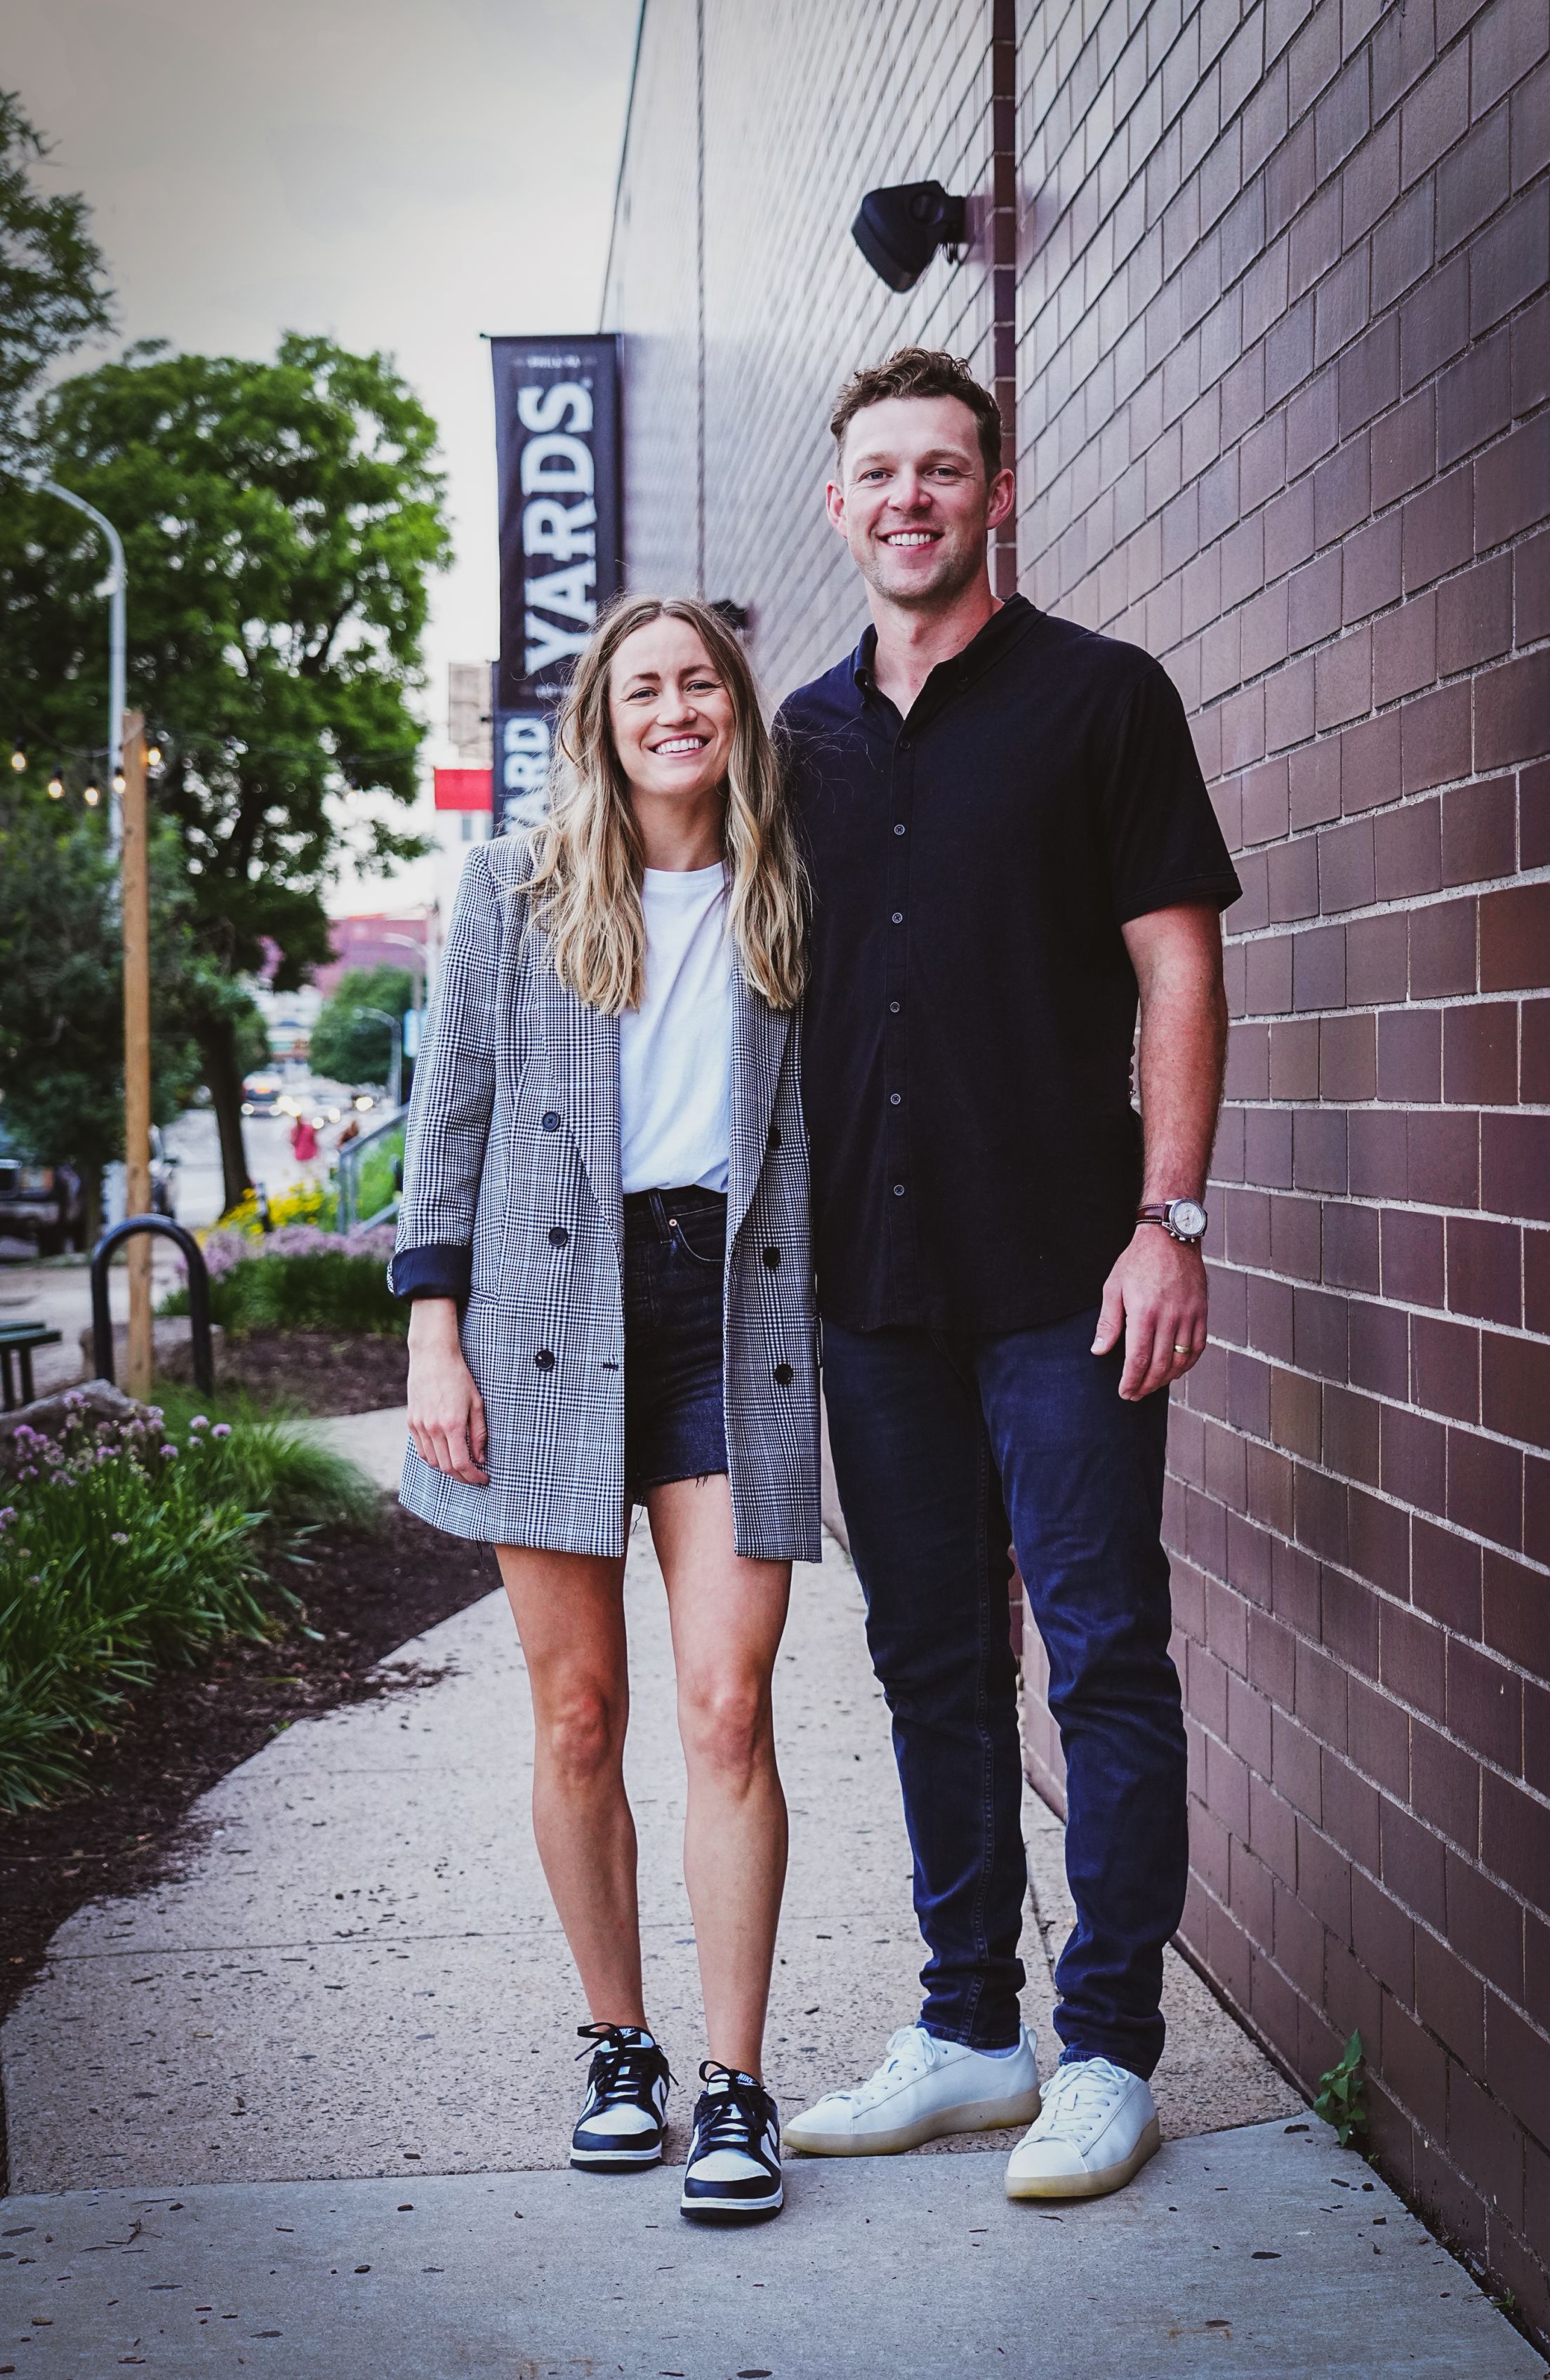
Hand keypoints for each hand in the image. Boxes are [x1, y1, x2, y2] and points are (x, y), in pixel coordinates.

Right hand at [406, 1299, 488, 1483]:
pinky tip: (444, 1454)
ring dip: (447, 1468)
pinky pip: (421, 1450)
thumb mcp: (477, 1403)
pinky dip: (433, 1457)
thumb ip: (479, 1433)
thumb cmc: (459, 1377)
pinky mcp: (411, 1421)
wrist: (433, 1356)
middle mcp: (432, 1428)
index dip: (473, 1476)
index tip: (483, 1478)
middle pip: (446, 1467)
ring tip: (461, 1465)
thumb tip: (480, 1458)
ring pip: (432, 1461)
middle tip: (475, 1476)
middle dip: (462, 1476)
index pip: (461, 1463)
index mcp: (452, 1424)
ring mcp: (419, 1425)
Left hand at [1092, 1226, 1208, 1401]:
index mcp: (1144, 1312)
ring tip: (1152, 1386)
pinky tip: (1176, 1370)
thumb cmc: (1138, 1260)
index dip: (1131, 1380)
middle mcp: (1169, 1317)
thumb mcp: (1113, 1287)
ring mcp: (1189, 1315)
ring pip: (1181, 1360)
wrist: (1170, 1236)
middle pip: (1160, 1365)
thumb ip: (1108, 1322)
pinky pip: (1198, 1347)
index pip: (1139, 1358)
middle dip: (1146, 1385)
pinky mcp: (1202, 1312)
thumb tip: (1098, 1351)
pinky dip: (1187, 1364)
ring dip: (1166, 1379)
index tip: (1125, 1392)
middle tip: (1135, 1395)